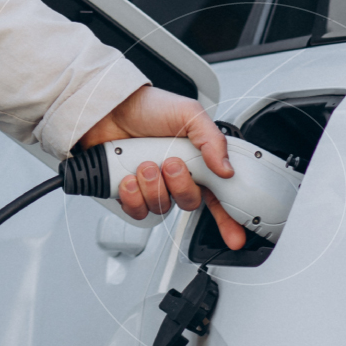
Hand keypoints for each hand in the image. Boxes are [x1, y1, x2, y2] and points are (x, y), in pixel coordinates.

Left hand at [77, 85, 247, 249]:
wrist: (109, 109)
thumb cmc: (147, 107)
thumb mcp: (188, 114)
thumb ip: (211, 139)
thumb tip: (226, 169)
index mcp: (196, 162)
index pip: (218, 196)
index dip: (228, 219)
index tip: (237, 237)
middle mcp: (176, 177)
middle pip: (189, 203)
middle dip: (180, 186)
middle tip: (170, 164)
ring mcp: (152, 186)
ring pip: (161, 207)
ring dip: (153, 187)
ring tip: (144, 164)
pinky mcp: (129, 193)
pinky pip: (137, 210)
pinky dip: (132, 196)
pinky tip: (129, 178)